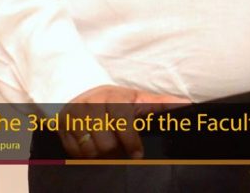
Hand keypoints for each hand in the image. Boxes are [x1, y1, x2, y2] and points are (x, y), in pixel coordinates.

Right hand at [59, 84, 190, 158]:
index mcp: (113, 96)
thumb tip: (188, 104)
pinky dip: (83, 155)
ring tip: (106, 150)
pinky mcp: (61, 125)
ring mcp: (74, 115)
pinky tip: (91, 148)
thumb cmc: (117, 100)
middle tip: (119, 152)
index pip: (122, 121)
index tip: (137, 155)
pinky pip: (73, 152)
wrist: (84, 93)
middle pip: (105, 143)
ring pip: (89, 150)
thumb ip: (161, 103)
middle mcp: (92, 104)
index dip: (131, 141)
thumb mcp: (138, 99)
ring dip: (100, 156)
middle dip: (115, 152)